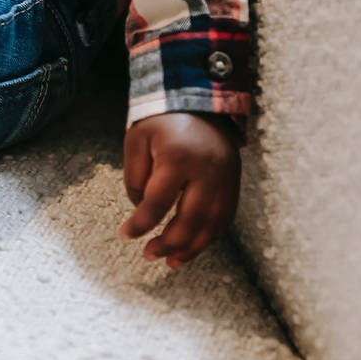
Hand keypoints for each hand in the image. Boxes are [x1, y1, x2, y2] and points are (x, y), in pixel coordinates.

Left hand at [119, 113, 240, 268]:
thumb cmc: (161, 119)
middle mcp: (207, 170)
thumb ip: (135, 177)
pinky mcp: (235, 180)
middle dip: (168, 244)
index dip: (140, 224)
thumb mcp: (137, 139)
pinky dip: (210, 236)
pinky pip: (225, 217)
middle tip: (149, 255)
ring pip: (213, 225)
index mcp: (178, 157)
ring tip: (172, 262)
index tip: (125, 234)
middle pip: (190, 220)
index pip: (157, 203)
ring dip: (192, 248)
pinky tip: (193, 246)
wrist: (198, 97)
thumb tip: (141, 210)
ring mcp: (226, 177)